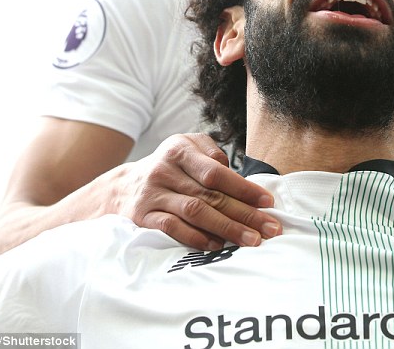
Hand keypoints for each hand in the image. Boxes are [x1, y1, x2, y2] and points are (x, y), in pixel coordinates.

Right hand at [115, 133, 281, 249]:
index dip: (244, 188)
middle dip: (244, 214)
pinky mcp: (143, 217)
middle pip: (210, 195)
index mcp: (179, 150)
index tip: (268, 202)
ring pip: (195, 212)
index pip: (216, 172)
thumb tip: (238, 178)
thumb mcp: (186, 147)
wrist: (124, 187)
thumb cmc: (169, 167)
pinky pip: (172, 228)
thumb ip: (212, 155)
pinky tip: (217, 245)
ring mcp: (153, 194)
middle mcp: (164, 170)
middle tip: (270, 228)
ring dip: (226, 228)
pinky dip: (196, 238)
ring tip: (251, 240)